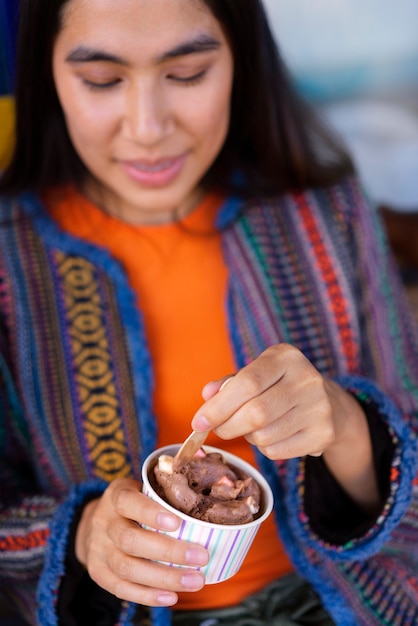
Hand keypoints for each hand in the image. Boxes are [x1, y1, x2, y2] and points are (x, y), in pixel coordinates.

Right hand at [75, 478, 208, 606]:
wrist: (97, 522)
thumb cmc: (134, 504)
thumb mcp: (144, 489)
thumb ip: (167, 495)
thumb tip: (214, 502)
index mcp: (116, 496)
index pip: (128, 502)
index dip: (150, 513)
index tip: (178, 522)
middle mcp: (104, 522)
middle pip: (130, 540)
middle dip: (167, 551)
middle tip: (201, 556)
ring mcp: (98, 549)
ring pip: (126, 567)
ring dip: (164, 578)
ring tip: (196, 580)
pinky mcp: (98, 572)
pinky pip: (120, 588)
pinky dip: (147, 595)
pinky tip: (172, 597)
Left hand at [192, 343, 378, 511]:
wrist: (329, 403)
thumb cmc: (280, 386)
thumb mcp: (257, 374)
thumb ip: (229, 383)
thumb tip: (207, 395)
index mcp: (286, 357)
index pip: (247, 383)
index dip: (219, 405)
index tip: (199, 421)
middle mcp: (307, 379)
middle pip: (255, 413)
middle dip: (227, 426)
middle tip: (217, 429)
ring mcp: (319, 407)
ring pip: (264, 435)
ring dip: (247, 437)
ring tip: (252, 427)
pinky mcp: (324, 433)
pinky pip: (277, 451)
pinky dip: (264, 448)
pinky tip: (271, 435)